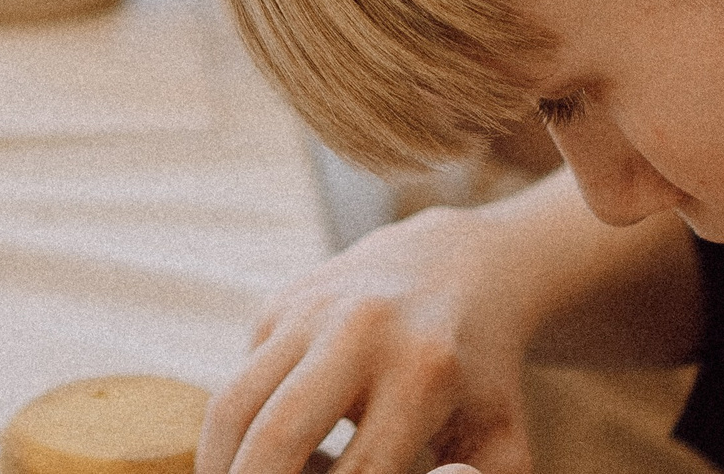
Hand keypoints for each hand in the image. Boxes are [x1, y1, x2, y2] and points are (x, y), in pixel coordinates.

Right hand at [198, 207, 544, 473]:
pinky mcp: (278, 305)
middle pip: (275, 439)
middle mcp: (358, 331)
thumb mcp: (499, 444)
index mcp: (424, 372)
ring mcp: (310, 310)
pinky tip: (266, 457)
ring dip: (223, 466)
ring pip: (232, 407)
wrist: (456, 268)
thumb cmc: (480, 381)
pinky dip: (237, 434)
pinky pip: (238, 382)